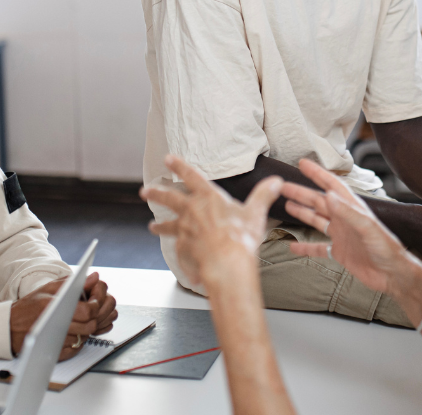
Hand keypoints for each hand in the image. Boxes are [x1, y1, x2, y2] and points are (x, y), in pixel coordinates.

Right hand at [9, 271, 118, 360]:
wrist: (10, 328)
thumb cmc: (29, 307)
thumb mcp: (49, 288)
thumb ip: (73, 282)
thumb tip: (95, 277)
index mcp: (53, 306)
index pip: (88, 311)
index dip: (96, 305)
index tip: (94, 301)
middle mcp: (55, 326)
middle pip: (90, 326)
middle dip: (94, 318)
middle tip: (89, 311)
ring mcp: (56, 342)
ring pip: (85, 337)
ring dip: (85, 329)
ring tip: (78, 320)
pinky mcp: (56, 354)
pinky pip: (76, 348)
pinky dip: (77, 340)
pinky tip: (71, 331)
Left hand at [141, 154, 283, 287]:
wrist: (227, 263)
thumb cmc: (241, 237)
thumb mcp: (255, 213)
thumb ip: (264, 195)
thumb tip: (276, 181)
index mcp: (208, 197)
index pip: (191, 176)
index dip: (179, 166)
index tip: (168, 158)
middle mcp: (192, 211)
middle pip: (169, 199)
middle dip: (156, 194)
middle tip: (145, 191)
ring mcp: (185, 230)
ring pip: (168, 225)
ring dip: (159, 225)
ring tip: (151, 227)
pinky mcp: (183, 248)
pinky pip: (178, 249)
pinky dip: (178, 253)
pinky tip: (177, 256)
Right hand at [282, 159, 414, 293]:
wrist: (392, 274)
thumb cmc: (386, 248)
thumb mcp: (367, 227)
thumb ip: (348, 212)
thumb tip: (328, 195)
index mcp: (352, 208)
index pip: (332, 185)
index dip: (317, 174)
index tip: (303, 164)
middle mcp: (345, 219)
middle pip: (319, 201)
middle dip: (301, 193)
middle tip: (283, 186)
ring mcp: (341, 235)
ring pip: (317, 220)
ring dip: (302, 212)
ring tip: (287, 205)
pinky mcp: (340, 252)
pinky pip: (318, 248)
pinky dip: (305, 246)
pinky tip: (293, 246)